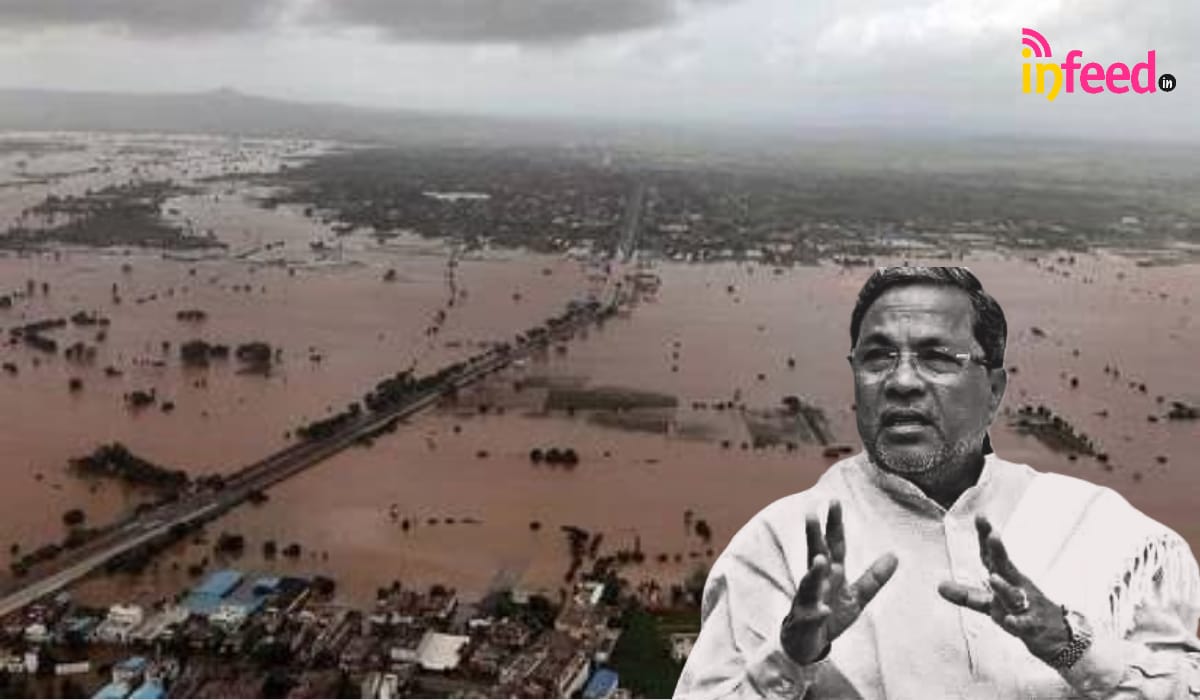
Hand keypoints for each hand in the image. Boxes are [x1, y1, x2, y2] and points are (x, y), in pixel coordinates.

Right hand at [781, 499, 898, 664]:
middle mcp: (817, 582)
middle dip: (814, 536)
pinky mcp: (806, 622)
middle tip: (811, 515)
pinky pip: (812, 617)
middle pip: (816, 555)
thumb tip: (895, 555)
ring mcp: (809, 601)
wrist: (806, 643)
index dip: (835, 524)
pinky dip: (817, 614)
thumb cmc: (829, 614)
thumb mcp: (856, 596)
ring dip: (814, 573)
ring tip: (820, 561)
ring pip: (809, 584)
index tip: (834, 501)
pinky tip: (824, 611)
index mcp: (831, 573)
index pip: (833, 544)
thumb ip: (873, 577)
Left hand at [937, 516, 1070, 663]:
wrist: (1060, 636)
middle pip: (1006, 568)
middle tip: (993, 535)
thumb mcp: (991, 605)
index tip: (980, 516)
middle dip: (999, 552)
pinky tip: (1009, 621)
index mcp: (1007, 579)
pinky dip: (1017, 622)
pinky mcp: (1034, 627)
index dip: (985, 538)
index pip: (992, 557)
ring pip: (1014, 596)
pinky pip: (1025, 624)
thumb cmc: (1024, 613)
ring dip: (1003, 587)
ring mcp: (1027, 607)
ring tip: (992, 578)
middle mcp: (1018, 588)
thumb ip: (967, 595)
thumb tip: (939, 586)